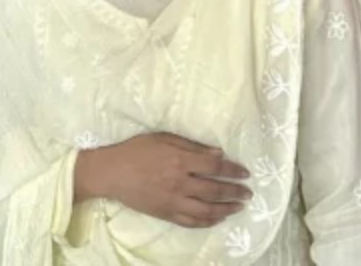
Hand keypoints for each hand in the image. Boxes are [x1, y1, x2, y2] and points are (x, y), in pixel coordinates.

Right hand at [74, 133, 251, 228]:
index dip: (233, 169)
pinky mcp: (166, 213)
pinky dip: (206, 222)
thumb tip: (217, 153)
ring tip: (238, 207)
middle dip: (235, 191)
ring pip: (206, 210)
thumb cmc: (136, 150)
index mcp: (180, 161)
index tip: (245, 172)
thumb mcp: (163, 138)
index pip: (214, 166)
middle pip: (215, 189)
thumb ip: (191, 146)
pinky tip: (216, 219)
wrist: (111, 173)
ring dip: (226, 209)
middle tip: (248, 193)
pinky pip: (191, 222)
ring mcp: (173, 201)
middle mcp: (180, 183)